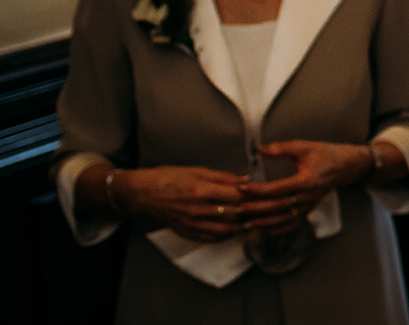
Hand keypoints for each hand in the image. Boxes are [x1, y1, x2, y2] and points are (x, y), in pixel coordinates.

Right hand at [113, 165, 250, 242]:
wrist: (144, 193)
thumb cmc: (169, 178)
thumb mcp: (197, 170)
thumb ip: (223, 177)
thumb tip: (244, 180)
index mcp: (201, 190)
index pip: (235, 196)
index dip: (252, 195)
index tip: (263, 193)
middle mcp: (197, 209)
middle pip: (233, 214)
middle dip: (250, 212)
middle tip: (264, 208)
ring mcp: (192, 223)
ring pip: (224, 229)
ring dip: (241, 226)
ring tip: (252, 221)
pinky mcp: (187, 232)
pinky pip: (210, 238)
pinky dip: (225, 236)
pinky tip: (233, 230)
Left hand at [238, 140, 372, 233]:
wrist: (348, 166)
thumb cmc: (328, 154)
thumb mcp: (305, 147)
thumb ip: (281, 148)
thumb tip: (260, 149)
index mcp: (306, 181)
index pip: (277, 189)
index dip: (258, 190)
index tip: (242, 187)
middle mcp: (307, 197)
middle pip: (277, 207)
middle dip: (256, 209)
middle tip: (237, 209)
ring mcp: (308, 205)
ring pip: (282, 219)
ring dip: (263, 222)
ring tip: (246, 223)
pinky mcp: (309, 209)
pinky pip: (292, 223)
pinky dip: (278, 228)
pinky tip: (266, 229)